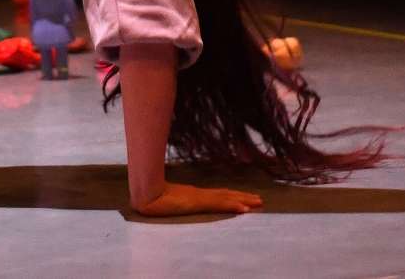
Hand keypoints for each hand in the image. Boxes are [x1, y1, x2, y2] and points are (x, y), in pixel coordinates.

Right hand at [133, 182, 264, 216]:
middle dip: (243, 197)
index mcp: (193, 194)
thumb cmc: (151, 198)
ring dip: (243, 201)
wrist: (144, 194)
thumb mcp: (165, 202)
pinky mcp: (198, 202)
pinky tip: (244, 210)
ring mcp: (199, 197)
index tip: (245, 198)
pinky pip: (219, 205)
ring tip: (258, 203)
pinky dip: (232, 206)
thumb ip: (170, 201)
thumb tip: (170, 202)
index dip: (232, 196)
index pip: (217, 195)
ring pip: (226, 198)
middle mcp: (199, 194)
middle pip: (225, 195)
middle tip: (259, 200)